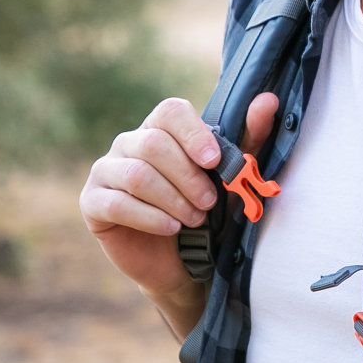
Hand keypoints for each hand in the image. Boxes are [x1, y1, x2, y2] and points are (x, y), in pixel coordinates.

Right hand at [80, 93, 279, 326]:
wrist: (183, 262)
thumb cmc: (208, 212)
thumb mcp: (232, 177)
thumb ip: (249, 138)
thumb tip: (269, 100)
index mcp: (161, 129)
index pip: (170, 111)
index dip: (193, 134)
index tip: (215, 162)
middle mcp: (129, 143)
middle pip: (153, 144)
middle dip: (187, 177)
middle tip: (209, 203)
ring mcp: (106, 170)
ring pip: (136, 174)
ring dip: (172, 199)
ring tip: (194, 219)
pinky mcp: (92, 202)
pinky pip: (116, 203)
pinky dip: (150, 218)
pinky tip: (171, 229)